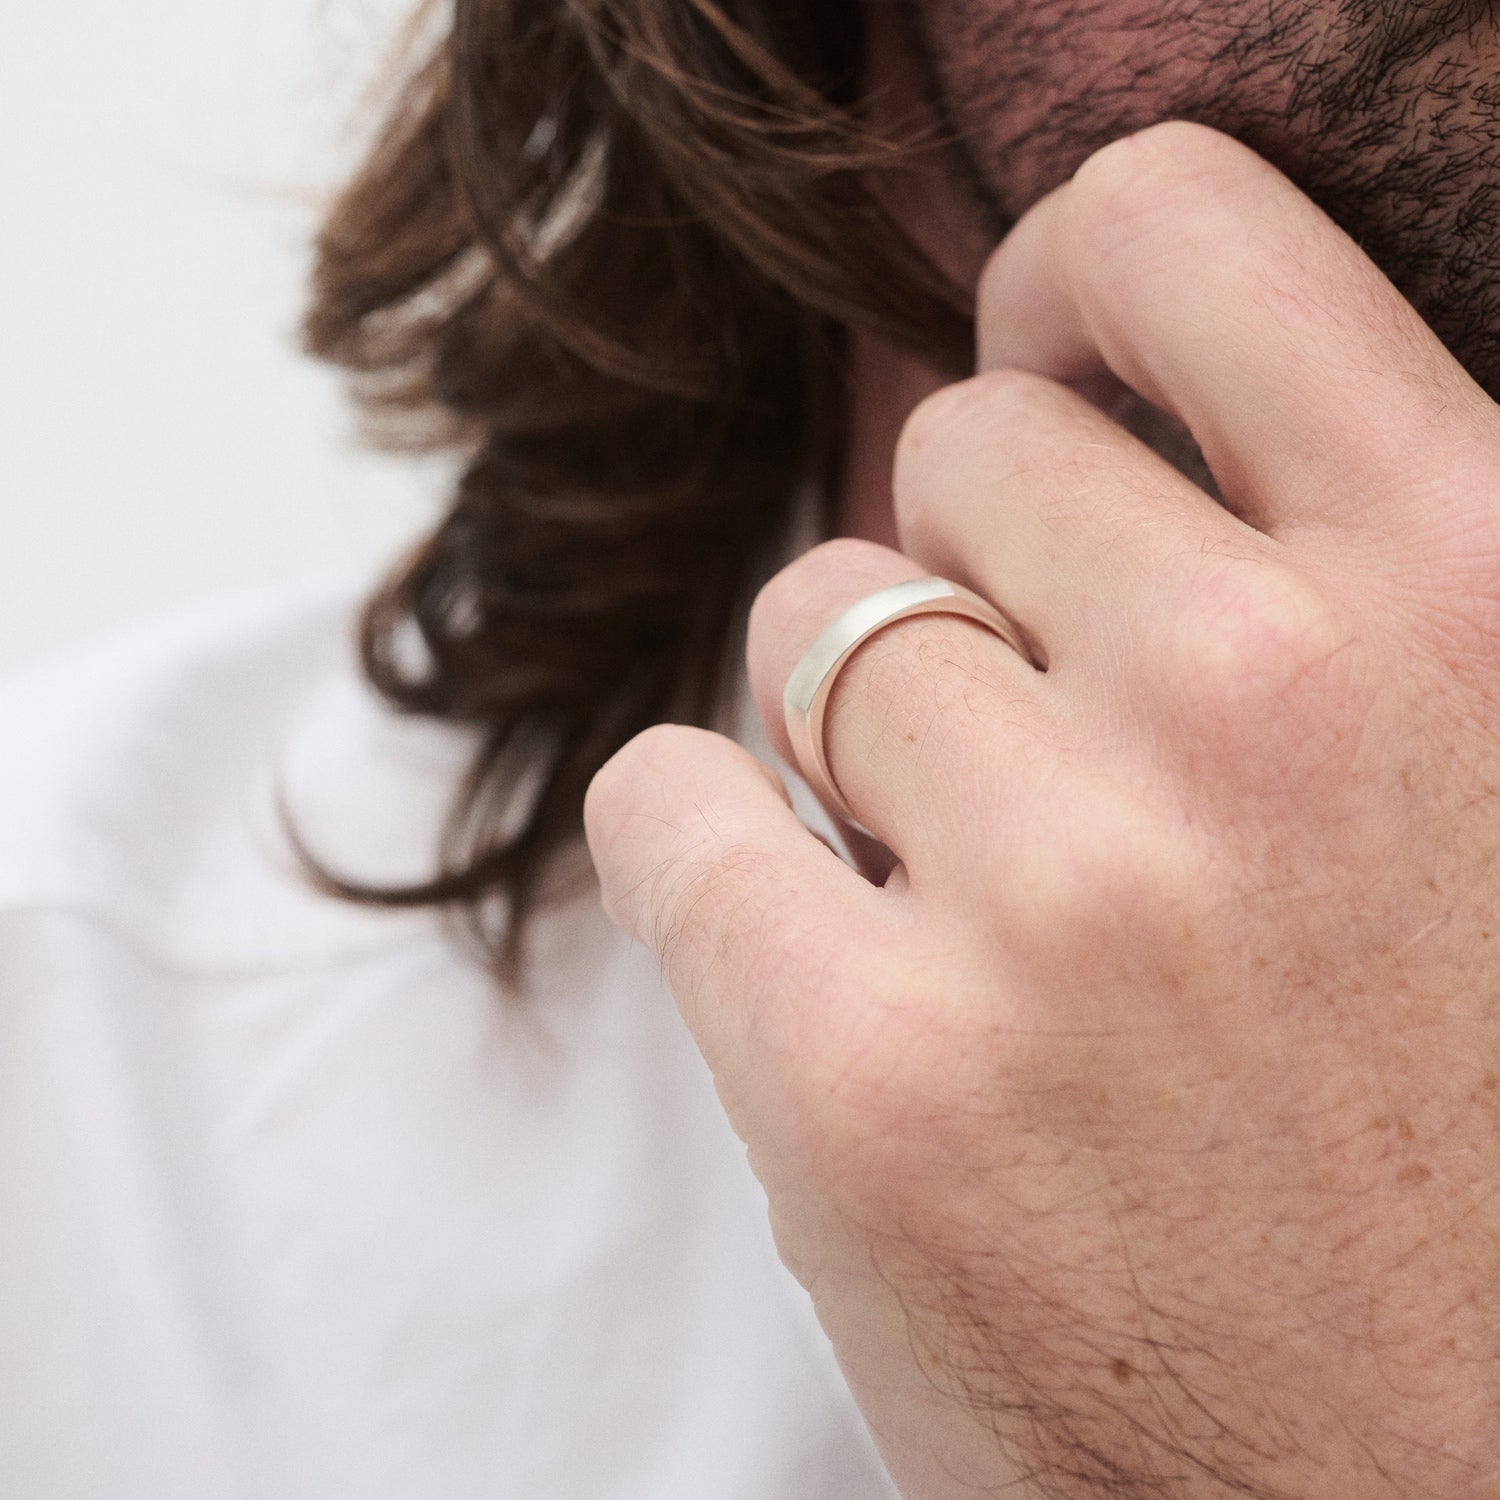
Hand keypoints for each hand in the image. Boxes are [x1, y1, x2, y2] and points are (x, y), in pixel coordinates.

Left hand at [584, 123, 1499, 1497]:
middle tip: (1059, 748)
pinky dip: (710, 850)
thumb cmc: (1456, 1127)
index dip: (1075, 282)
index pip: (1178, 231)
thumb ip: (1343, 573)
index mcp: (1477, 588)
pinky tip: (825, 953)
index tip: (1048, 376)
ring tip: (987, 903)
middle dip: (983, 578)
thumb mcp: (1492, 773)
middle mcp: (1274, 707)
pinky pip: (668, 808)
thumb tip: (1093, 408)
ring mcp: (1063, 896)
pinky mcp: (870, 1078)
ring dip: (860, 742)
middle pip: (960, 457)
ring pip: (811, 633)